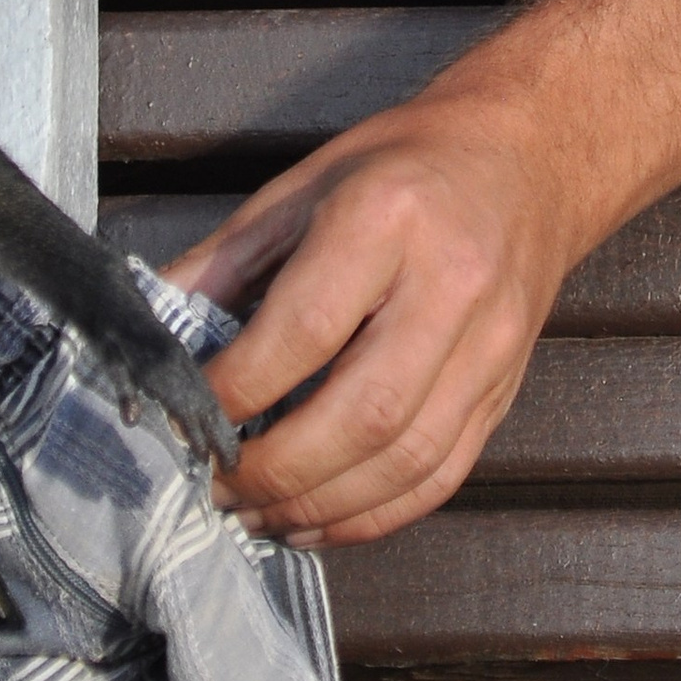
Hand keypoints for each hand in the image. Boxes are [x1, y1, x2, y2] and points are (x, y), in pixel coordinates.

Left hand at [167, 105, 576, 546]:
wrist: (529, 160)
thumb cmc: (405, 165)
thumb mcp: (303, 186)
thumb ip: (223, 263)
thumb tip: (150, 334)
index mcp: (388, 218)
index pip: (304, 329)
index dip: (236, 390)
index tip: (184, 417)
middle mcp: (451, 287)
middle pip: (361, 412)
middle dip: (274, 470)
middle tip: (214, 485)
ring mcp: (489, 347)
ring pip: (404, 459)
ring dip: (318, 506)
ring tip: (254, 514)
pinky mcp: (505, 390)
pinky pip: (440, 476)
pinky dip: (371, 516)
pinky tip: (315, 521)